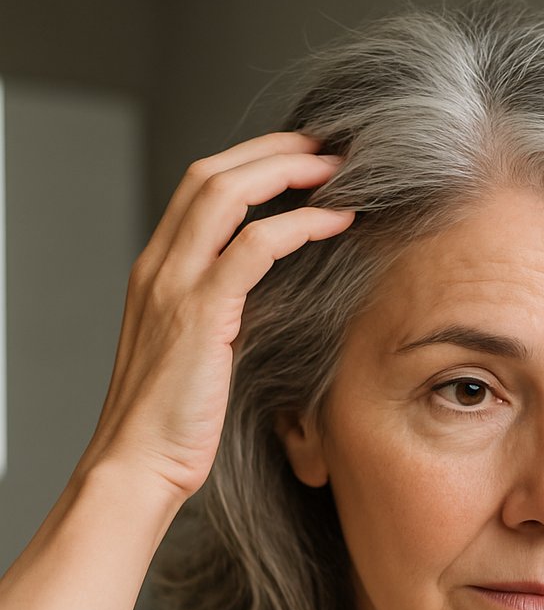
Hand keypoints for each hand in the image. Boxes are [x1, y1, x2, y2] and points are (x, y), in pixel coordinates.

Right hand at [81, 132, 353, 502]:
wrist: (138, 463)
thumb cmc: (173, 418)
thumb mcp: (196, 350)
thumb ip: (222, 311)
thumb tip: (271, 294)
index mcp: (158, 270)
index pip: (200, 186)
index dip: (254, 161)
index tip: (303, 158)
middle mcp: (160, 266)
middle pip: (211, 172)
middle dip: (274, 149)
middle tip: (329, 147)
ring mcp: (174, 285)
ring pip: (227, 193)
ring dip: (288, 172)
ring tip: (339, 171)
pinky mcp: (200, 315)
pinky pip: (253, 248)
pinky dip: (299, 226)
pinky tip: (337, 223)